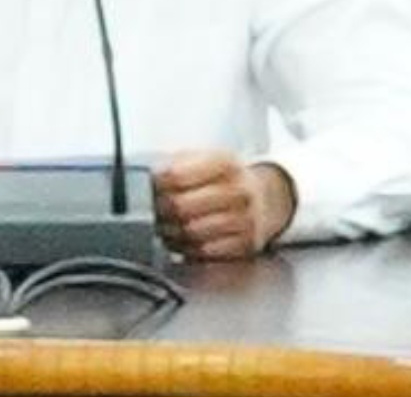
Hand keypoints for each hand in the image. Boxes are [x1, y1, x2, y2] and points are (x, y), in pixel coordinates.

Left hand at [154, 151, 295, 259]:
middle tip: (149, 210)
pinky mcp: (246, 245)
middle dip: (158, 210)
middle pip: (181, 206)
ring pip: (191, 232)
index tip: (146, 187)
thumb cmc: (226, 177)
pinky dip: (185, 248)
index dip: (155, 184)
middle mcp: (239, 190)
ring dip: (169, 232)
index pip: (177, 175)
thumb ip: (175, 164)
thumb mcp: (204, 158)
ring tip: (161, 225)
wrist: (267, 197)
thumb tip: (143, 176)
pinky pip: (205, 252)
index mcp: (225, 162)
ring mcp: (245, 219)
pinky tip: (179, 240)